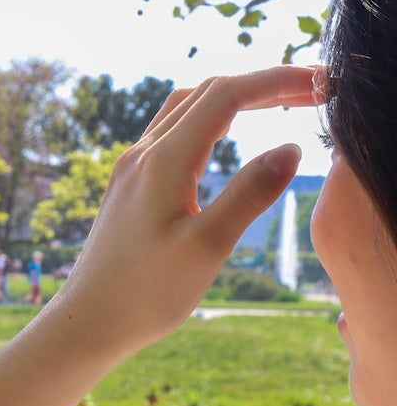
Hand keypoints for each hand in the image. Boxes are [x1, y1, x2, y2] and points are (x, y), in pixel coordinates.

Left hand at [54, 65, 315, 356]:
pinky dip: (204, 122)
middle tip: (309, 91)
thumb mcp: (207, 248)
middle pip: (207, 92)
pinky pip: (168, 135)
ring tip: (272, 105)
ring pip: (184, 109)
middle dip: (260, 84)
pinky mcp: (126, 190)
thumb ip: (249, 195)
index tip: (319, 84)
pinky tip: (218, 142)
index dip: (277, 82)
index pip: (227, 95)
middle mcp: (143, 155)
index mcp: (164, 162)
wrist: (87, 324)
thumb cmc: (145, 295)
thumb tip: (290, 149)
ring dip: (230, 98)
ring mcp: (131, 171)